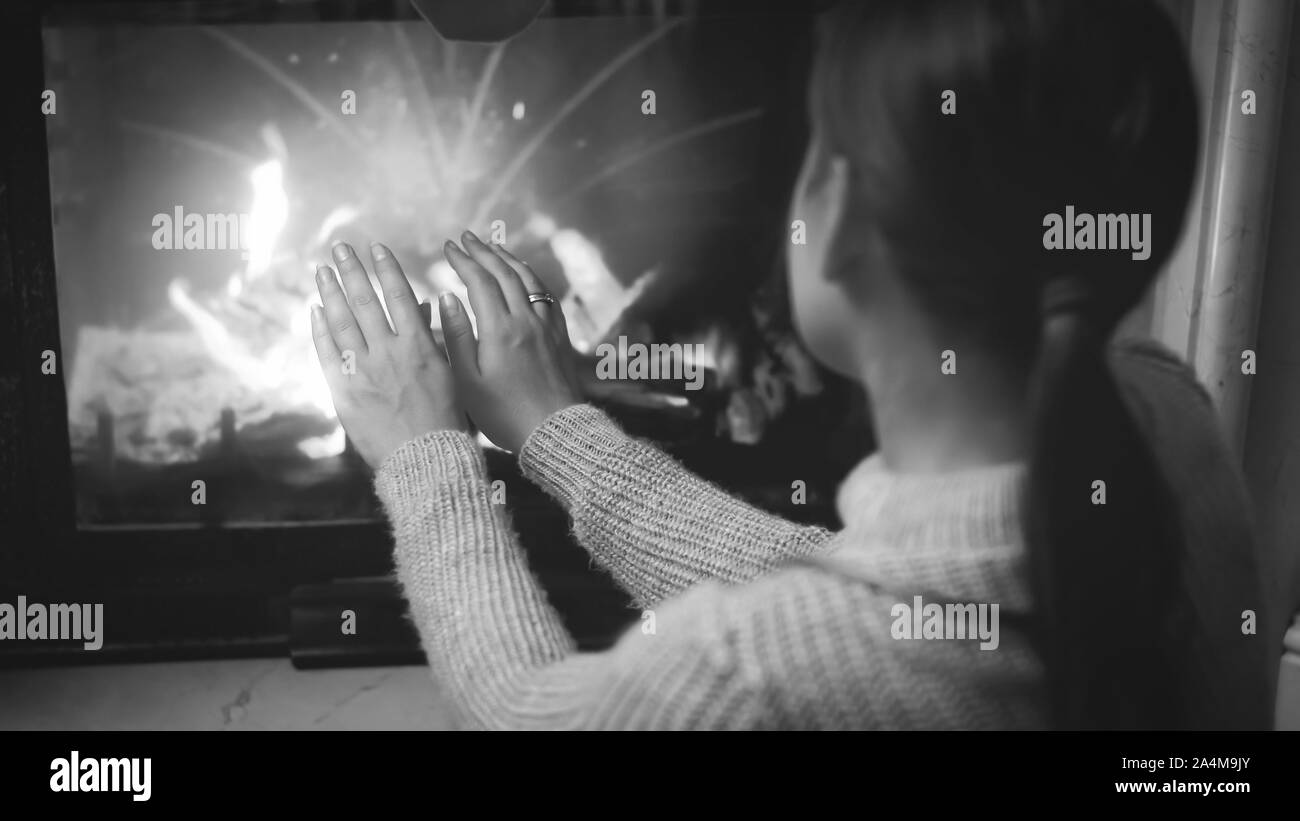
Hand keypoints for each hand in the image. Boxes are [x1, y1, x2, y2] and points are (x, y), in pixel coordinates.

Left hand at [311, 241, 464, 468]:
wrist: (425, 461)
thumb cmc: (445, 419)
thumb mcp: (449, 373)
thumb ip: (435, 336)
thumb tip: (427, 303)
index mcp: (420, 346)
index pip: (400, 295)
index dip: (386, 269)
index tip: (376, 248)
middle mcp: (389, 352)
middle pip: (365, 301)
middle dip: (352, 270)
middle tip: (340, 247)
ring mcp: (364, 371)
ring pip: (342, 321)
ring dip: (331, 292)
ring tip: (322, 269)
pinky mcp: (345, 392)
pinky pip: (327, 354)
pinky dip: (320, 330)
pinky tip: (314, 310)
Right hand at [439, 231, 582, 452]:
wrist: (555, 432)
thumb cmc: (505, 414)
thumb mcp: (469, 381)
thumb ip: (456, 337)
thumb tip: (446, 298)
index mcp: (500, 330)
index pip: (479, 281)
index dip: (462, 260)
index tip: (447, 247)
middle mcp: (526, 320)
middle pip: (504, 273)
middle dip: (482, 251)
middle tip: (465, 237)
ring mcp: (546, 326)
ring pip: (527, 280)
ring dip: (508, 259)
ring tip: (492, 247)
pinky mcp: (560, 336)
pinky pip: (545, 295)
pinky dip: (530, 277)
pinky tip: (524, 276)